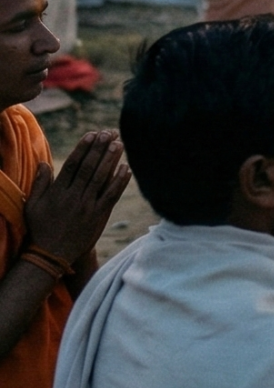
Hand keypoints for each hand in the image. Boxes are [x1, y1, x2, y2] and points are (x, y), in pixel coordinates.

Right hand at [25, 132, 126, 262]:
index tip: (91, 134)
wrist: (52, 254)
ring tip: (119, 143)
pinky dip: (120, 182)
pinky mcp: (99, 216)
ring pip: (101, 179)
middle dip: (99, 149)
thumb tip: (43, 163)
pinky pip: (111, 195)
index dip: (83, 148)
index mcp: (57, 193)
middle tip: (108, 133)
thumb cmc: (41, 228)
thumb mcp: (33, 206)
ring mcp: (87, 206)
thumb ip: (40, 184)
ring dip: (111, 160)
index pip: (72, 165)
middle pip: (89, 168)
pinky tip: (127, 168)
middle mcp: (73, 197)